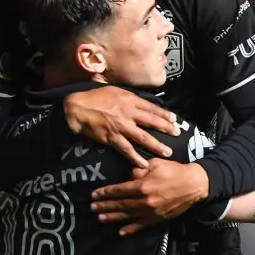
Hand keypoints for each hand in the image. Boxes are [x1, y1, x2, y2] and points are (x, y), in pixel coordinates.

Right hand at [63, 86, 178, 167]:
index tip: (174, 119)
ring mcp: (121, 127)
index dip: (164, 114)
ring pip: (143, 137)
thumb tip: (137, 99)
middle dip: (166, 128)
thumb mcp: (113, 89)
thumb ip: (126, 95)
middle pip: (152, 122)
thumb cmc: (93, 97)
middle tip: (177, 134)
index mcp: (130, 100)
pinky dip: (135, 158)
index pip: (152, 107)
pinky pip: (127, 150)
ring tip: (167, 152)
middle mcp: (129, 113)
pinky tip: (143, 164)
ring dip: (156, 145)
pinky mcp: (112, 138)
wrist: (76, 108)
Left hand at [90, 160, 209, 234]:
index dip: (105, 192)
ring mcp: (151, 212)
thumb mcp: (155, 164)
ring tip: (100, 218)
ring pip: (127, 216)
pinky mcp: (158, 219)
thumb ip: (139, 170)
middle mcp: (144, 201)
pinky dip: (130, 229)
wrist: (194, 185)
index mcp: (142, 186)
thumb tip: (128, 176)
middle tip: (92, 208)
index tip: (94, 194)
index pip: (119, 190)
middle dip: (105, 205)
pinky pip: (141, 225)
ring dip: (112, 217)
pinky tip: (120, 232)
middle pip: (120, 204)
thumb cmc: (174, 171)